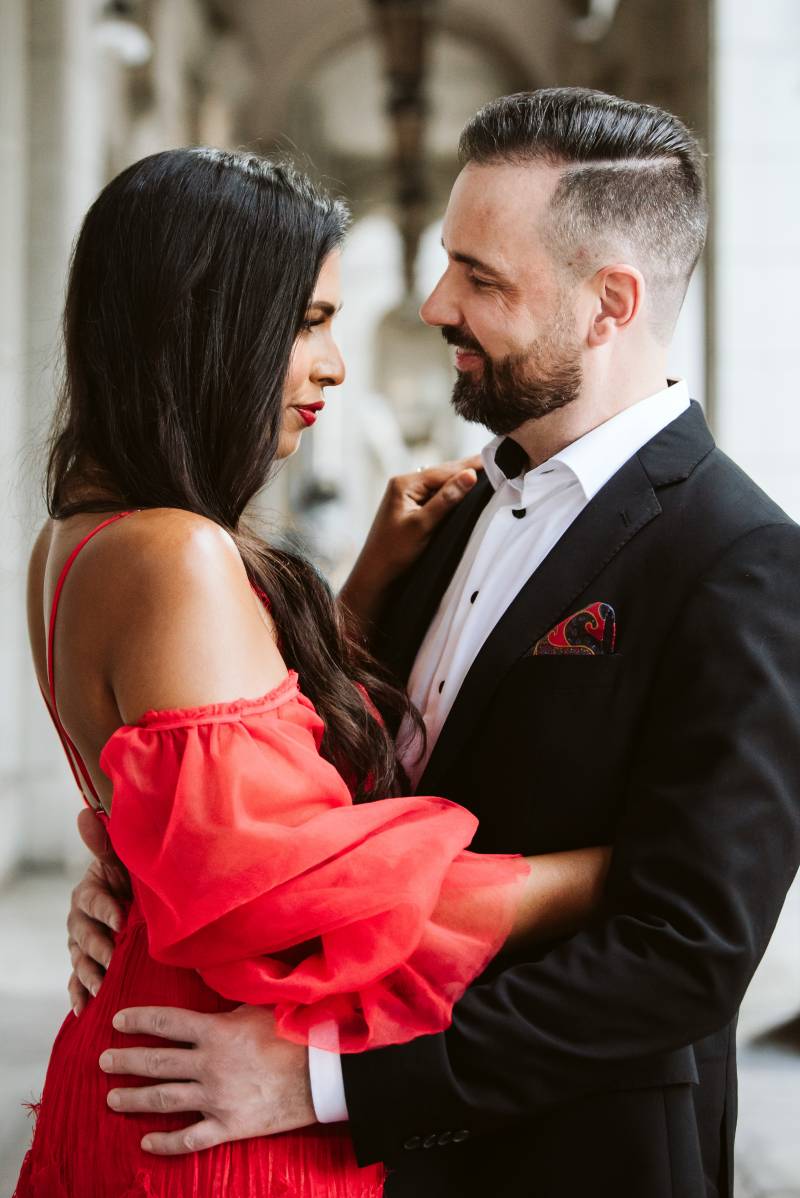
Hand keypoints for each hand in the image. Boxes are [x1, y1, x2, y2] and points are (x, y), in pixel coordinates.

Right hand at [67, 807, 131, 1013]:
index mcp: (90, 892)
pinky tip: (84, 1009)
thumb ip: (105, 842)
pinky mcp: (88, 965)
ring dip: (89, 975)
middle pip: (83, 935)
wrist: (142, 900)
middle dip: (98, 947)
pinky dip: (79, 995)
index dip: (105, 909)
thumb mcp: (124, 859)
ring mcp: (83, 945)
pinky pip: (78, 982)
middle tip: (112, 958)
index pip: (93, 901)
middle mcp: (81, 920)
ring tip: (101, 988)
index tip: (120, 918)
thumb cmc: (134, 877)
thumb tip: (85, 813)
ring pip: (80, 960)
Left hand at [100, 1004, 313, 1153]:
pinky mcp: (229, 1126)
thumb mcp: (259, 1006)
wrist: (322, 1074)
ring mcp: (217, 1098)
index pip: (166, 1023)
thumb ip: (229, 1001)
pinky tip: (147, 1141)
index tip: (117, 1021)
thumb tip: (210, 977)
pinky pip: (189, 1138)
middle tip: (103, 1061)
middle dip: (126, 1060)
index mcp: (216, 1032)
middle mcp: (210, 1065)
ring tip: (112, 1097)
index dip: (138, 1021)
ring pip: (164, 1100)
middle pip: (157, 1063)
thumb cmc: (295, 1033)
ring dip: (134, 1098)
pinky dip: (165, 1142)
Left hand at [340, 456, 481, 633]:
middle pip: (443, 474)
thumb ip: (446, 499)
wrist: (375, 575)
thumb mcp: (422, 525)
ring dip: (461, 482)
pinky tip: (467, 494)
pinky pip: (436, 496)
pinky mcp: (411, 508)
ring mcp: (407, 496)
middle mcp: (404, 485)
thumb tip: (469, 476)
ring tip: (488, 475)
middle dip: (468, 470)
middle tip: (497, 463)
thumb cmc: (393, 552)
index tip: (494, 461)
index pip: (444, 470)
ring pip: (441, 484)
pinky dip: (453, 494)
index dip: (469, 466)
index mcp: (404, 484)